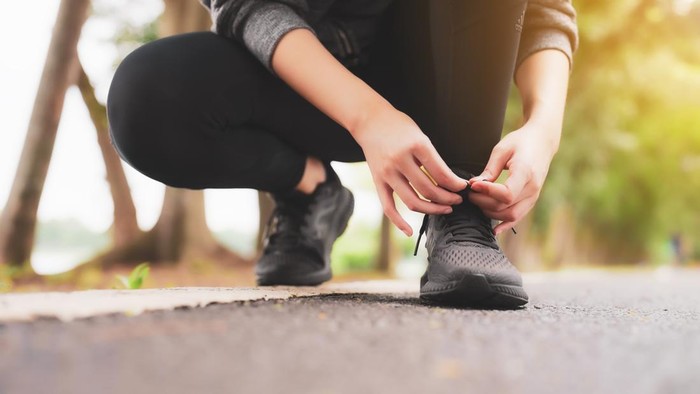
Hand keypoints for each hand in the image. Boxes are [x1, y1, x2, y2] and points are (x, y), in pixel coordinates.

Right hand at [354, 108, 467, 235]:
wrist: (370, 121)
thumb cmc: (399, 126)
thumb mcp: (420, 135)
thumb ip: (433, 158)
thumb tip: (450, 181)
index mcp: (416, 145)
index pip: (441, 173)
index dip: (456, 185)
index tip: (463, 187)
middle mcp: (400, 160)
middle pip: (429, 190)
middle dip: (448, 198)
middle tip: (458, 200)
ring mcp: (387, 173)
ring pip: (412, 201)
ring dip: (432, 209)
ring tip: (445, 208)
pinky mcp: (377, 181)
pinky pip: (388, 207)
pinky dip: (399, 222)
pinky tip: (410, 231)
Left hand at [468, 123, 557, 234]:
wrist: (542, 142)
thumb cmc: (520, 142)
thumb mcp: (502, 149)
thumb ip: (489, 170)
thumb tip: (474, 185)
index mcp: (526, 172)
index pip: (506, 194)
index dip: (487, 193)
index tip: (473, 185)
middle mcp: (532, 188)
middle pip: (505, 207)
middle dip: (483, 203)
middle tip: (470, 193)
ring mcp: (534, 196)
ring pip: (511, 216)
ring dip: (490, 213)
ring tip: (477, 201)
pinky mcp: (532, 200)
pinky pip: (518, 218)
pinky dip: (505, 225)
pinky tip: (494, 230)